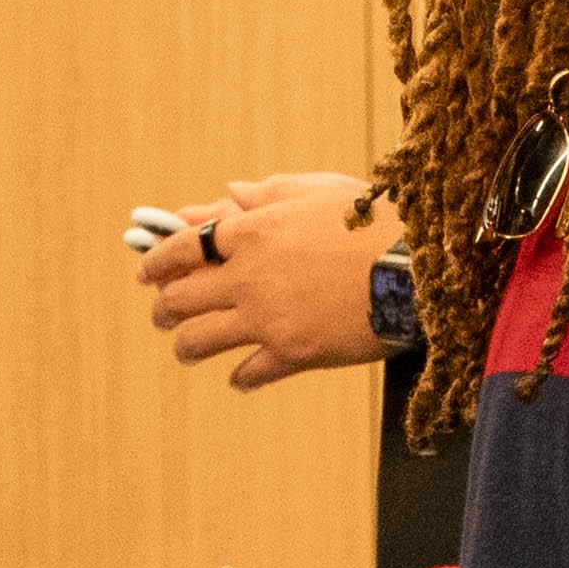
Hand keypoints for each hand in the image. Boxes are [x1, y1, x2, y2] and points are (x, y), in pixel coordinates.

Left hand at [136, 171, 390, 387]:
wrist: (423, 264)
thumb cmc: (379, 218)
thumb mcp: (320, 190)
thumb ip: (268, 194)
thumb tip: (229, 193)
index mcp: (252, 232)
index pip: (183, 248)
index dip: (156, 263)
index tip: (145, 273)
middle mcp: (248, 276)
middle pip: (180, 298)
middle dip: (163, 308)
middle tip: (161, 314)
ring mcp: (266, 318)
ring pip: (198, 340)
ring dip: (185, 345)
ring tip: (185, 348)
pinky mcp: (291, 353)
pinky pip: (247, 373)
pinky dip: (239, 376)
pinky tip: (239, 377)